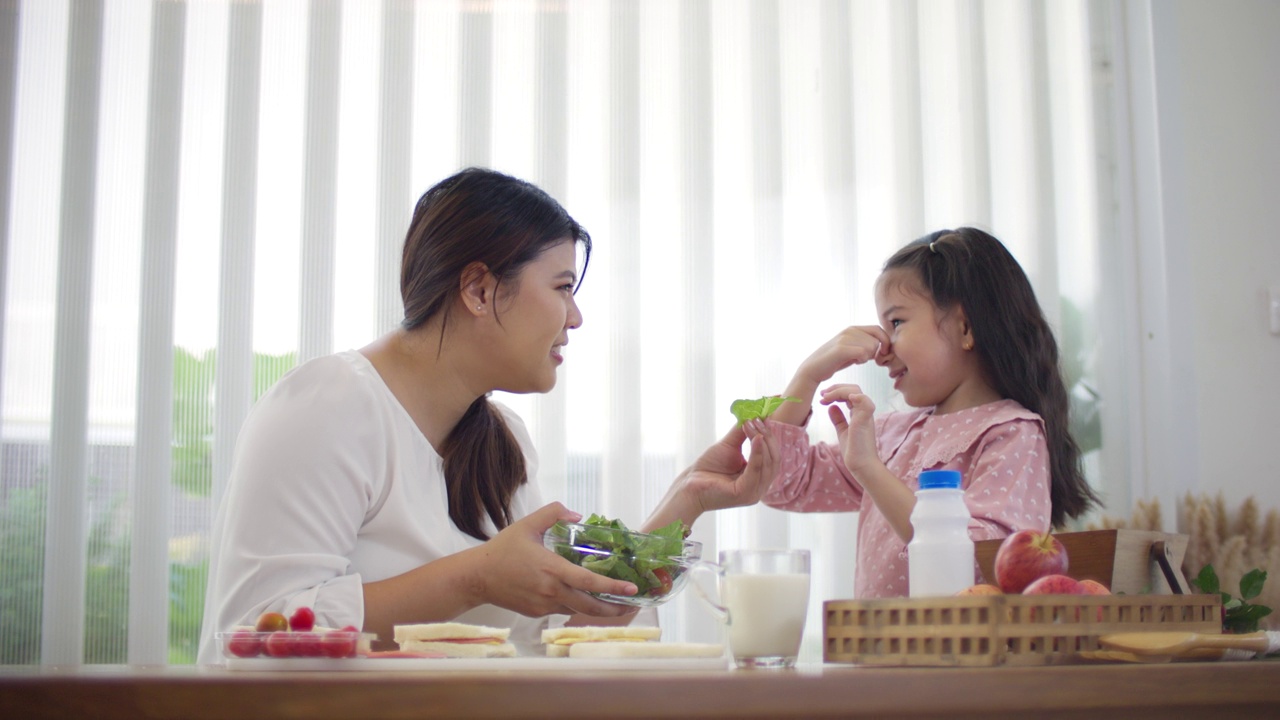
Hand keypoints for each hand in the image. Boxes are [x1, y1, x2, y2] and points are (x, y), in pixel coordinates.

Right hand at [468, 503, 639, 618]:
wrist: (478, 577)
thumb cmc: (503, 550)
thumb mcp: (528, 524)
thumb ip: (554, 513)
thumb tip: (577, 515)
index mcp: (552, 569)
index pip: (589, 582)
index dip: (612, 587)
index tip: (631, 589)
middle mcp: (551, 591)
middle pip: (590, 606)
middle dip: (614, 609)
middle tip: (633, 605)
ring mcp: (544, 605)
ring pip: (578, 611)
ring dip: (598, 611)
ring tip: (616, 607)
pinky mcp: (537, 613)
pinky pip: (562, 610)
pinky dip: (576, 606)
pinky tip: (584, 600)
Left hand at [677, 420, 778, 514]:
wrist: (690, 484)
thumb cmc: (709, 467)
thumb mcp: (730, 446)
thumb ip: (743, 433)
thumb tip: (756, 415)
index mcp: (759, 477)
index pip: (774, 456)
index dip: (770, 436)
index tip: (764, 417)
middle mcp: (760, 487)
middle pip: (775, 459)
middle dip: (768, 437)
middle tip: (758, 420)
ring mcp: (753, 492)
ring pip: (768, 464)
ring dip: (762, 441)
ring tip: (753, 425)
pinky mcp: (744, 493)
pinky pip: (756, 471)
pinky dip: (758, 453)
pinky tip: (755, 438)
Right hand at [797, 326, 890, 385]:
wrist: (813, 369)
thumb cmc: (834, 361)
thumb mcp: (852, 349)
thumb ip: (865, 344)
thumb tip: (883, 345)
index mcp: (853, 328)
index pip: (878, 329)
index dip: (885, 342)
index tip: (883, 354)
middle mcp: (849, 330)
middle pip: (877, 340)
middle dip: (875, 353)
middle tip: (864, 360)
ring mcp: (845, 338)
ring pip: (871, 347)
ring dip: (867, 357)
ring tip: (856, 360)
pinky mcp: (841, 348)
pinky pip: (863, 353)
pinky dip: (862, 360)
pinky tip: (855, 362)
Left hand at [820, 384, 880, 477]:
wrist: (861, 465)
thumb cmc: (854, 450)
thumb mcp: (842, 431)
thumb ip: (838, 419)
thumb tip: (831, 407)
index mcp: (858, 413)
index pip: (849, 393)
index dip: (835, 392)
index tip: (822, 398)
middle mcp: (863, 411)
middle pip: (853, 388)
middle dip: (835, 388)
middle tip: (822, 394)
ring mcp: (865, 415)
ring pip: (856, 391)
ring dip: (839, 391)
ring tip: (825, 397)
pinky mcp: (865, 421)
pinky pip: (866, 403)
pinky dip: (857, 397)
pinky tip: (846, 398)